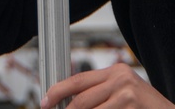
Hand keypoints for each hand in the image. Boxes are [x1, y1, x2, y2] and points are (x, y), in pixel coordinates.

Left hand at [40, 64, 174, 108]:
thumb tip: (70, 102)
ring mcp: (125, 91)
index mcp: (115, 71)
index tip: (45, 101)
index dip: (57, 91)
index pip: (78, 80)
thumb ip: (100, 94)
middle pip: (80, 99)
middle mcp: (119, 77)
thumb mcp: (124, 94)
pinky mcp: (129, 103)